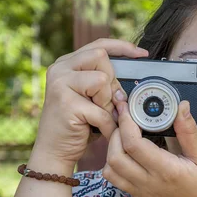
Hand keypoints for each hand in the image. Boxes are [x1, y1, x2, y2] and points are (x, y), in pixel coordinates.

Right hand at [32, 39, 148, 168]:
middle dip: (112, 82)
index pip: (98, 45)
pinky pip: (101, 109)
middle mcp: (60, 69)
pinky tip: (101, 131)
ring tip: (100, 116)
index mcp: (67, 64)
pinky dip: (107, 124)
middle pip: (101, 57)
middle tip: (107, 103)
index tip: (142, 55)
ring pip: (102, 79)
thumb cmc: (78, 125)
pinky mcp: (66, 103)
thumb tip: (133, 80)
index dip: (122, 47)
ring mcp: (60, 84)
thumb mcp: (92, 98)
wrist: (54, 151)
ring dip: (108, 103)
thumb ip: (106, 84)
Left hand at [102, 100, 196, 196]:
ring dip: (112, 148)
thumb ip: (189, 133)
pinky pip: (115, 178)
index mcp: (166, 171)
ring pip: (110, 168)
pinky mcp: (136, 196)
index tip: (127, 107)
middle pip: (115, 155)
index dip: (126, 122)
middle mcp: (148, 183)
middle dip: (116, 132)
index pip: (134, 145)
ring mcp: (139, 192)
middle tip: (125, 118)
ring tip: (125, 134)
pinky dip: (113, 161)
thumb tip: (181, 107)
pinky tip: (127, 152)